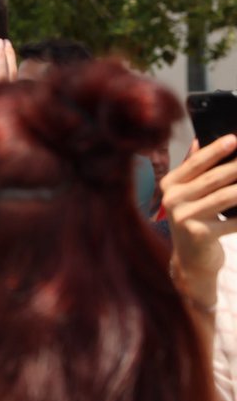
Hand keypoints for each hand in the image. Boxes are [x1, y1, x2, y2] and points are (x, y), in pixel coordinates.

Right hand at [161, 135, 236, 300]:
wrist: (191, 261)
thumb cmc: (193, 222)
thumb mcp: (186, 195)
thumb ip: (191, 170)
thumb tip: (199, 141)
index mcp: (169, 185)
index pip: (194, 163)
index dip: (215, 150)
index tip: (234, 140)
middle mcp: (172, 199)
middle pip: (212, 178)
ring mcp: (184, 217)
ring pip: (224, 197)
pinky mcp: (199, 234)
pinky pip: (232, 221)